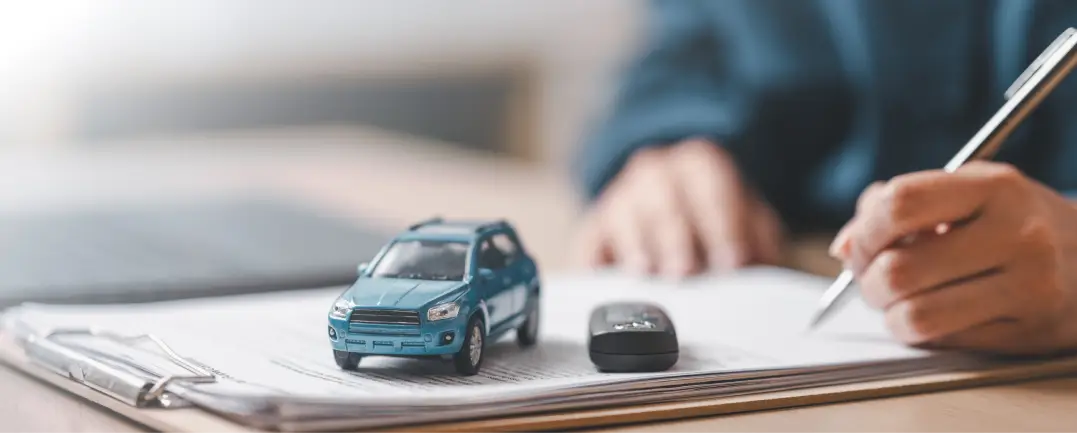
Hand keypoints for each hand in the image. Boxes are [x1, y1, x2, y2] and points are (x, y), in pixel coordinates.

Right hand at [573, 139, 783, 276]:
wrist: (673, 207)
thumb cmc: (714, 221)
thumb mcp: (747, 222)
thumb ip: (758, 239)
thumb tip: (760, 266)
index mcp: (698, 164)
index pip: (711, 184)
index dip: (723, 223)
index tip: (732, 260)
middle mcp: (654, 172)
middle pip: (662, 198)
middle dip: (674, 236)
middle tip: (685, 270)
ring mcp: (619, 198)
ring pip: (622, 214)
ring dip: (635, 245)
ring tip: (645, 272)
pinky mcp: (594, 229)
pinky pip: (589, 244)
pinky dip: (595, 263)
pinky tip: (607, 281)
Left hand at [831, 162, 1076, 354]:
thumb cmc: (1013, 222)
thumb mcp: (967, 191)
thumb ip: (898, 207)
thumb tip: (844, 247)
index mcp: (994, 188)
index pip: (901, 204)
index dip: (864, 231)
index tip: (859, 245)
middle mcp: (1017, 235)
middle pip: (899, 270)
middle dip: (869, 283)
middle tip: (874, 281)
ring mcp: (1029, 287)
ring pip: (917, 317)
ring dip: (892, 316)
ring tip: (900, 303)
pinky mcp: (1030, 332)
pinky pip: (945, 342)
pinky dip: (925, 333)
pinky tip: (938, 313)